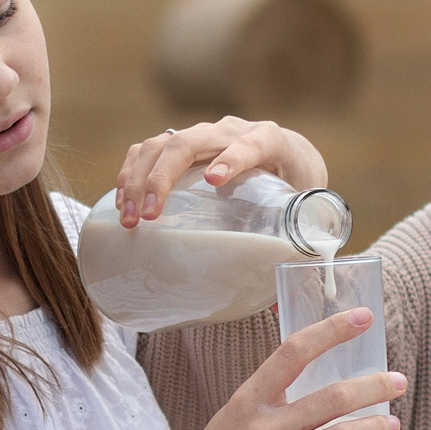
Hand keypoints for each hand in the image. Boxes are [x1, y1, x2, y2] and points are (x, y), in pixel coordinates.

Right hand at [114, 117, 328, 225]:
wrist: (290, 155)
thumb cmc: (299, 184)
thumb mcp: (308, 204)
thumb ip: (302, 241)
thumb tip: (290, 299)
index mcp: (272, 141)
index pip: (253, 143)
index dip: (234, 158)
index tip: (214, 180)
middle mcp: (233, 130)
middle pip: (192, 141)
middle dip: (163, 176)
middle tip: (149, 216)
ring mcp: (205, 134)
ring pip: (163, 143)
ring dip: (139, 178)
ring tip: (130, 217)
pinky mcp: (184, 143)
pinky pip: (149, 149)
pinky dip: (132, 172)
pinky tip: (123, 203)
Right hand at [165, 308, 404, 429]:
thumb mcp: (238, 418)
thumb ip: (275, 400)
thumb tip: (329, 384)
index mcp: (248, 400)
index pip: (294, 352)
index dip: (331, 331)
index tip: (362, 317)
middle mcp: (263, 428)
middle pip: (331, 398)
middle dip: (371, 387)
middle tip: (396, 381)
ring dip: (374, 427)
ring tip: (393, 424)